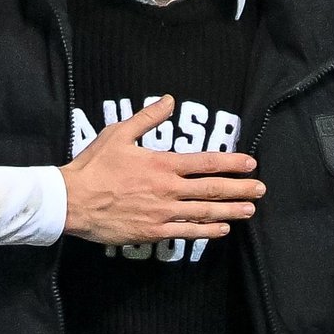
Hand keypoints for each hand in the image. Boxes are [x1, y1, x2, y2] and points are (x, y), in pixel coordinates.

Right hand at [60, 96, 262, 244]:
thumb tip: (170, 100)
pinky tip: (222, 229)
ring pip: (204, 213)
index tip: (251, 164)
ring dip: (230, 211)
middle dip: (240, 189)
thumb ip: (148, 117)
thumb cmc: (94, 166)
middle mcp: (168, 189)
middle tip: (261, 189)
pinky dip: (207, 231)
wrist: (72, 201)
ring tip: (249, 210)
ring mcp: (163, 212)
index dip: (232, 163)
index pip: (206, 162)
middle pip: (212, 189)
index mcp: (162, 164)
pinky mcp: (153, 231)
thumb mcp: (119, 133)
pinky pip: (187, 232)